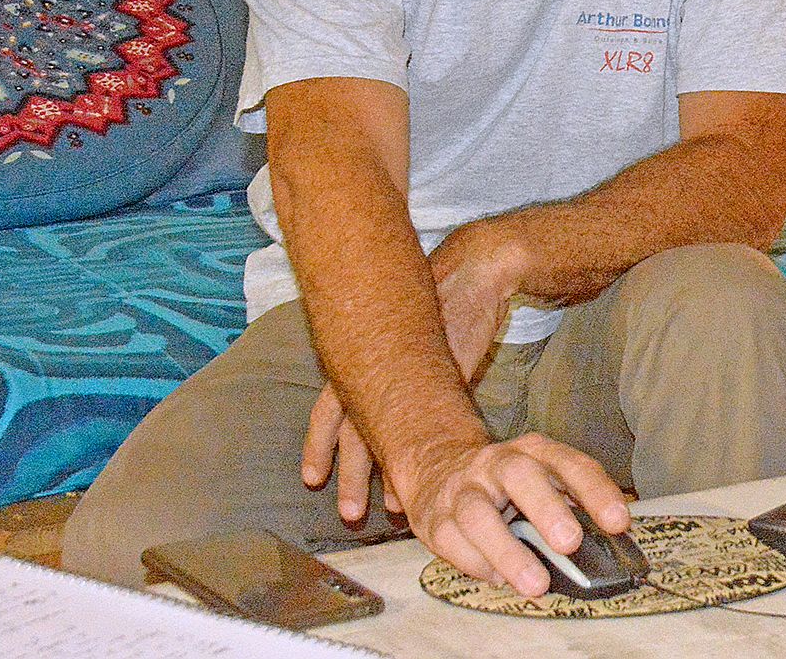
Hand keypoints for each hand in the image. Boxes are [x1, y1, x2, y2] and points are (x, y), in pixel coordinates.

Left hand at [301, 221, 519, 514]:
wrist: (475, 270)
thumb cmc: (441, 302)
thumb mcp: (404, 336)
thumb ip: (389, 368)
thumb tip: (383, 404)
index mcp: (361, 358)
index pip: (328, 411)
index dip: (318, 447)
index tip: (311, 480)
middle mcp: (378, 370)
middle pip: (354, 434)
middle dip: (350, 478)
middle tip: (348, 516)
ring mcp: (412, 377)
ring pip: (390, 436)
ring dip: (387, 478)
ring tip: (390, 511)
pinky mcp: (446, 378)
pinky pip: (430, 428)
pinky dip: (424, 459)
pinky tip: (426, 483)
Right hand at [398, 431, 630, 597]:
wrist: (439, 468)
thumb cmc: (508, 485)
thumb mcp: (544, 480)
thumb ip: (573, 505)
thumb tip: (611, 542)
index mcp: (535, 452)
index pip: (571, 464)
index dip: (596, 492)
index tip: (618, 522)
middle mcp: (499, 463)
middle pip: (521, 476)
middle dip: (547, 509)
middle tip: (570, 544)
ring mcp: (464, 489)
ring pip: (479, 514)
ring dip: (508, 551)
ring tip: (535, 584)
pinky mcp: (435, 517)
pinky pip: (452, 541)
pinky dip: (477, 564)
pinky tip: (498, 579)